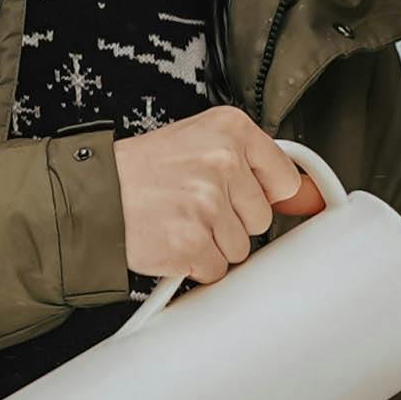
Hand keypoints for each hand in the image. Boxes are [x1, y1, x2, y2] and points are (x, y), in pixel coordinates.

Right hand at [116, 105, 317, 285]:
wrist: (90, 196)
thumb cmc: (140, 172)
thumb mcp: (200, 144)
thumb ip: (258, 167)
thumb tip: (311, 197)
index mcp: (230, 129)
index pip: (284, 179)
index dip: (258, 193)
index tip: (238, 195)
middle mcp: (222, 162)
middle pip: (262, 218)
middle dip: (231, 220)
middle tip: (190, 204)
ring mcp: (208, 204)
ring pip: (240, 247)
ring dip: (210, 243)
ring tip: (176, 219)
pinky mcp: (192, 243)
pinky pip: (216, 270)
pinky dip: (193, 264)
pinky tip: (169, 240)